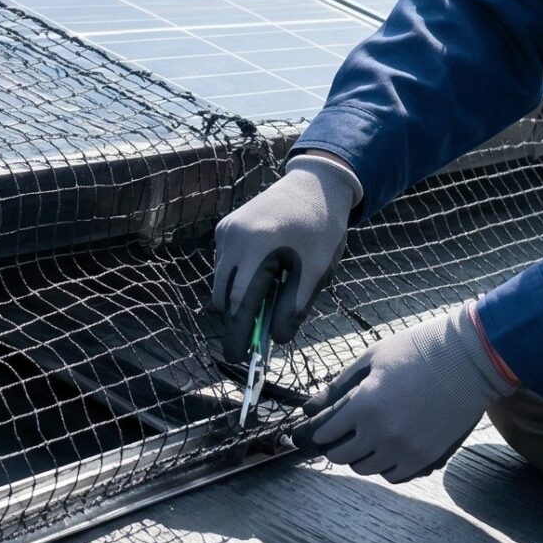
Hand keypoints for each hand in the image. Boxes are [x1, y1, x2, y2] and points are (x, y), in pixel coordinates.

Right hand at [209, 156, 357, 362]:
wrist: (315, 184)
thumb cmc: (321, 228)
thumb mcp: (317, 270)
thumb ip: (296, 306)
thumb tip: (277, 339)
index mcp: (259, 246)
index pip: (239, 301)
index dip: (239, 333)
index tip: (238, 358)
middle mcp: (234, 237)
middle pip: (223, 295)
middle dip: (236, 322)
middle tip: (248, 346)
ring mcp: (226, 231)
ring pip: (221, 282)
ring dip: (237, 300)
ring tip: (266, 304)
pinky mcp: (225, 227)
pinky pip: (224, 265)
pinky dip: (237, 280)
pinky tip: (262, 277)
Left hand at [299, 303, 516, 483]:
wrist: (469, 360)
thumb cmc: (418, 350)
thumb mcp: (373, 358)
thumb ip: (340, 385)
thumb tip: (310, 406)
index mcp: (364, 405)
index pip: (326, 433)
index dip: (322, 431)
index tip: (326, 426)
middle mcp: (381, 433)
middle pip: (342, 457)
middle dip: (337, 446)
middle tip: (343, 435)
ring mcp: (404, 449)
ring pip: (366, 469)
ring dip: (361, 457)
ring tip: (368, 441)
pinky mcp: (426, 457)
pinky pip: (394, 476)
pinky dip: (386, 466)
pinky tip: (389, 450)